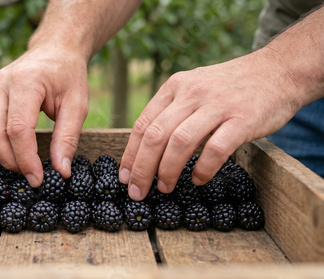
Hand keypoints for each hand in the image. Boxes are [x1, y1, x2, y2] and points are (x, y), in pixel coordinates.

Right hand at [0, 47, 88, 186]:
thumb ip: (68, 138)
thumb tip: (61, 172)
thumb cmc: (67, 77)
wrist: (53, 52)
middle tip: (29, 173)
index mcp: (26, 82)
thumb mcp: (78, 105)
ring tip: (17, 162)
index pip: (17, 129)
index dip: (26, 160)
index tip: (38, 179)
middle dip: (9, 161)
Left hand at [119, 48, 303, 199]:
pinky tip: (198, 180)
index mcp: (175, 86)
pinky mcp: (242, 119)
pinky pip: (215, 149)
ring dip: (167, 171)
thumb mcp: (194, 88)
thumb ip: (172, 111)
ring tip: (165, 188)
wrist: (277, 71)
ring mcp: (217, 105)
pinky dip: (203, 169)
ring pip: (180, 142)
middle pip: (155, 135)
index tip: (125, 177)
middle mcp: (192, 93)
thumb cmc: (230, 87)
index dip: (130, 154)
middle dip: (142, 169)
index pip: (142, 123)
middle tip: (138, 192)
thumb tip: (146, 149)